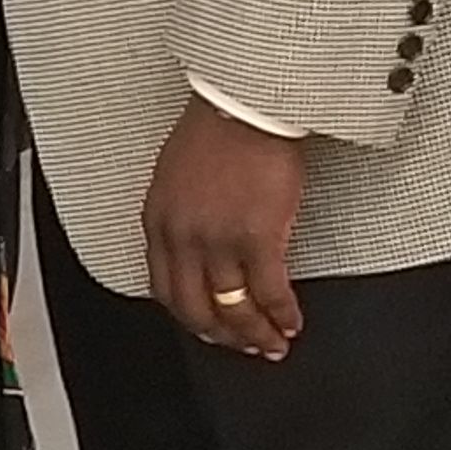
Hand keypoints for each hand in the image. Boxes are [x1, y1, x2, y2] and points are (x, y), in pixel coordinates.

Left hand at [142, 97, 308, 358]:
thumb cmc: (218, 125)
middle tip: (244, 348)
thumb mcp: (177, 174)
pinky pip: (268, 292)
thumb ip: (181, 215)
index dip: (190, 318)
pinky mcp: (257, 237)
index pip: (165, 289)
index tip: (210, 329)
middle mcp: (183, 238)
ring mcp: (218, 241)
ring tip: (273, 344)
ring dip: (255, 334)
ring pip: (232, 308)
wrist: (246, 101)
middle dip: (222, 337)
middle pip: (195, 310)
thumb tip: (199, 246)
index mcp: (159, 221)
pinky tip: (292, 322)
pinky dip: (281, 314)